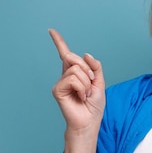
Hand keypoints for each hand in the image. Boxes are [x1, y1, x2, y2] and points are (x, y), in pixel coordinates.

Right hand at [50, 28, 105, 152]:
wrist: (89, 121)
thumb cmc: (93, 105)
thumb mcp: (99, 83)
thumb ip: (95, 67)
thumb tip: (86, 54)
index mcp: (75, 73)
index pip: (66, 54)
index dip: (59, 42)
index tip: (51, 31)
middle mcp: (66, 75)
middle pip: (74, 58)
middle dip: (87, 69)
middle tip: (91, 84)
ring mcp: (60, 82)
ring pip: (76, 70)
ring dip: (87, 83)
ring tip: (85, 94)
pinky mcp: (57, 89)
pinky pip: (73, 79)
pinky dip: (82, 88)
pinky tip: (80, 97)